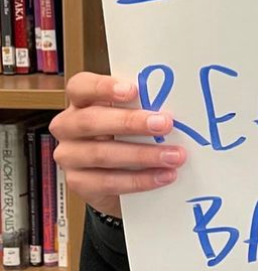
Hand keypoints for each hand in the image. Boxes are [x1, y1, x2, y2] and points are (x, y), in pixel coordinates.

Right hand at [50, 72, 186, 218]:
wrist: (118, 179)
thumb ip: (145, 109)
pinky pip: (107, 182)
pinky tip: (163, 176)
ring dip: (143, 155)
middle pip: (91, 121)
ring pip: (101, 154)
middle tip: (165, 124)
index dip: (103, 87)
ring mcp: (68, 156)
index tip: (133, 90)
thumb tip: (176, 106)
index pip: (80, 87)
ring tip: (174, 156)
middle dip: (130, 123)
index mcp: (82, 102)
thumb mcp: (135, 119)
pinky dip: (139, 180)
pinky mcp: (77, 183)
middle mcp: (68, 126)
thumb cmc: (130, 137)